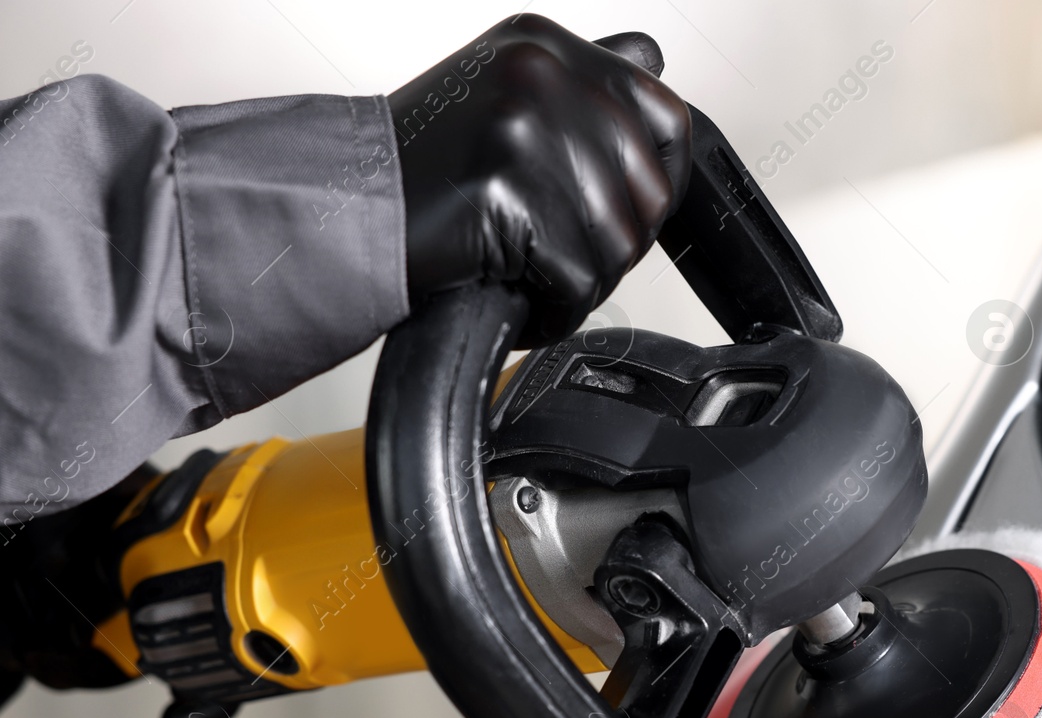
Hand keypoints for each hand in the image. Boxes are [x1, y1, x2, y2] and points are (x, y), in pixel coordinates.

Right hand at [390, 16, 691, 345]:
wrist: (339, 210)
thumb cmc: (417, 170)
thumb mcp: (504, 94)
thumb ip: (581, 85)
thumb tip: (655, 63)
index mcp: (545, 46)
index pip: (665, 116)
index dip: (659, 181)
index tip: (629, 211)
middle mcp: (540, 75)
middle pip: (648, 191)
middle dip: (614, 244)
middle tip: (563, 255)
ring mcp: (523, 130)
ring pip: (618, 242)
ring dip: (582, 281)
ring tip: (533, 276)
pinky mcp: (508, 192)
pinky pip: (577, 280)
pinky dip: (554, 310)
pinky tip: (519, 296)